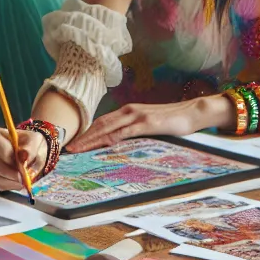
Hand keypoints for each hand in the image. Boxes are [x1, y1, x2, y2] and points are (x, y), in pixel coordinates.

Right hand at [0, 122, 48, 192]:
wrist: (21, 148)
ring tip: (22, 181)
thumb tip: (25, 157)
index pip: (2, 150)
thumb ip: (30, 147)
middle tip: (25, 179)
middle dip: (12, 174)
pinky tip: (14, 182)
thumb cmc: (25, 142)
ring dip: (9, 182)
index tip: (25, 165)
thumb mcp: (33, 140)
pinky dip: (5, 185)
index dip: (15, 160)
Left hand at [65, 97, 234, 153]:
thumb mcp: (149, 125)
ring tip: (77, 149)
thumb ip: (135, 130)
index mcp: (128, 111)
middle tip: (68, 148)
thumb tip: (121, 142)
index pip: (102, 122)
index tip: (74, 143)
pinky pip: (124, 132)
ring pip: (107, 128)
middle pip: (99, 124)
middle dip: (82, 137)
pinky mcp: (146, 123)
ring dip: (90, 139)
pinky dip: (110, 138)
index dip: (86, 133)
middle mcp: (129, 111)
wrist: (192, 112)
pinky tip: (100, 145)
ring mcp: (137, 116)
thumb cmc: (172, 121)